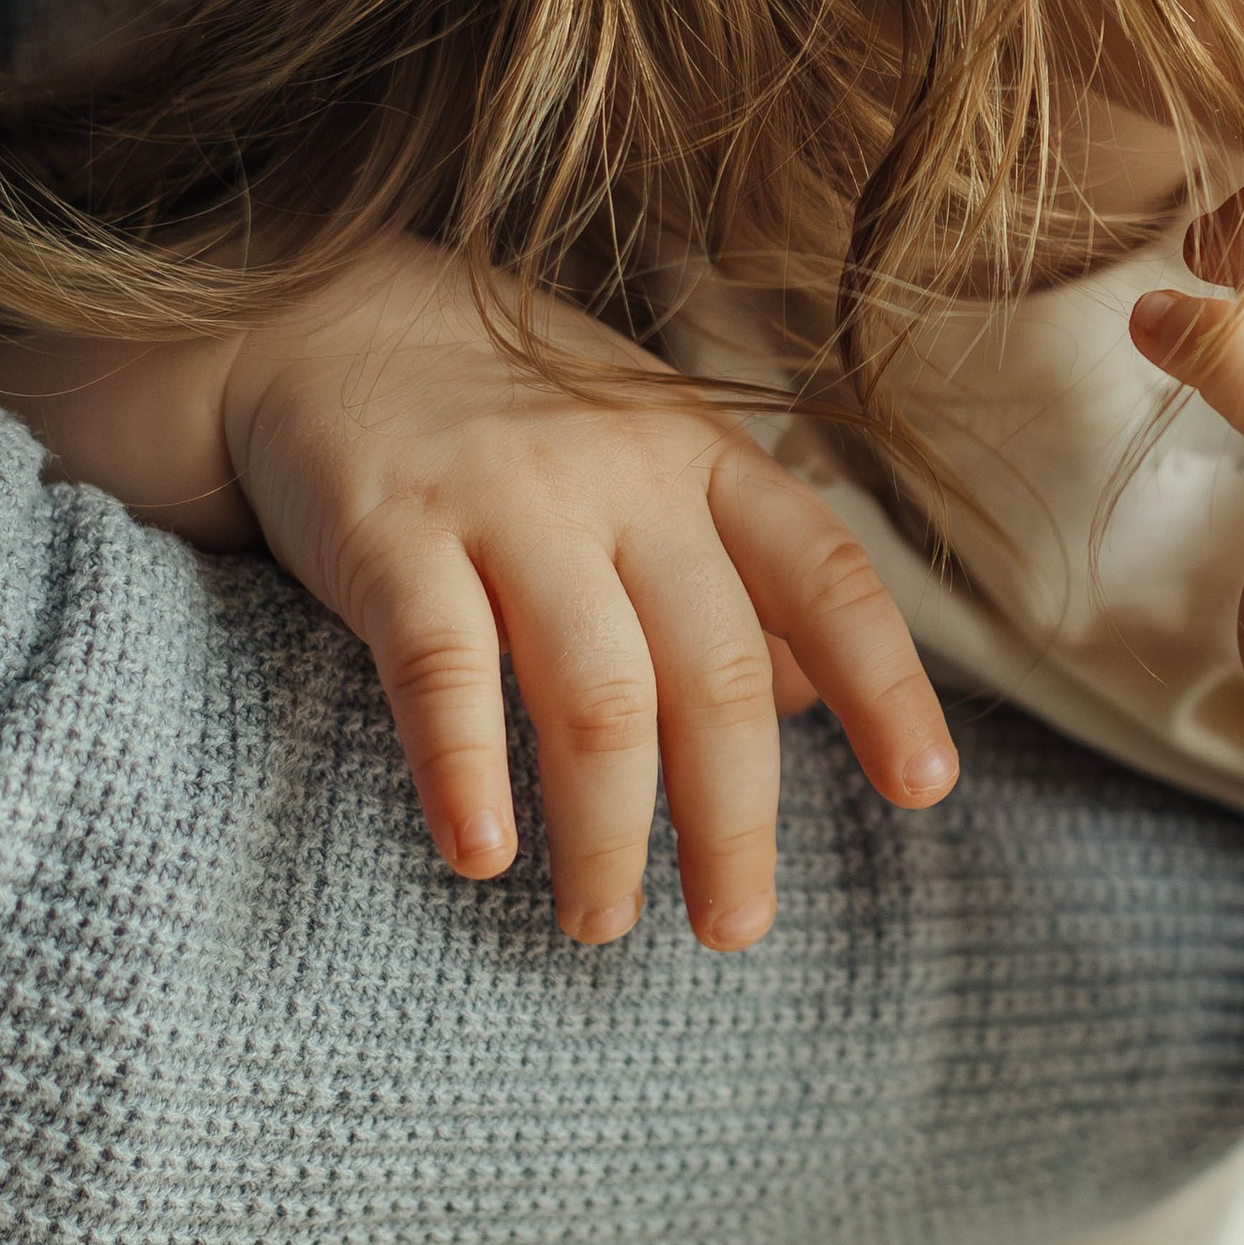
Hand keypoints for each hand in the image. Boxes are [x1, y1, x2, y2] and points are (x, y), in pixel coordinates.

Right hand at [0, 244, 954, 949]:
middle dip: (735, 816)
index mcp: (705, 457)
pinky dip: (466, 773)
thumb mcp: (650, 460)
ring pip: (595, 692)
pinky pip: (441, 669)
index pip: (824, 575)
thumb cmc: (513, 418)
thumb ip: (731, 571)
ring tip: (602, 920)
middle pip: (714, 667)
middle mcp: (624, 474)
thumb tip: (812, 703)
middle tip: (736, 927)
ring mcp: (508, 499)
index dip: (885, 683)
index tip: (924, 789)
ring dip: (608, 828)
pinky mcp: (391, 530)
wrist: (318, 317)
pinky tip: (480, 856)